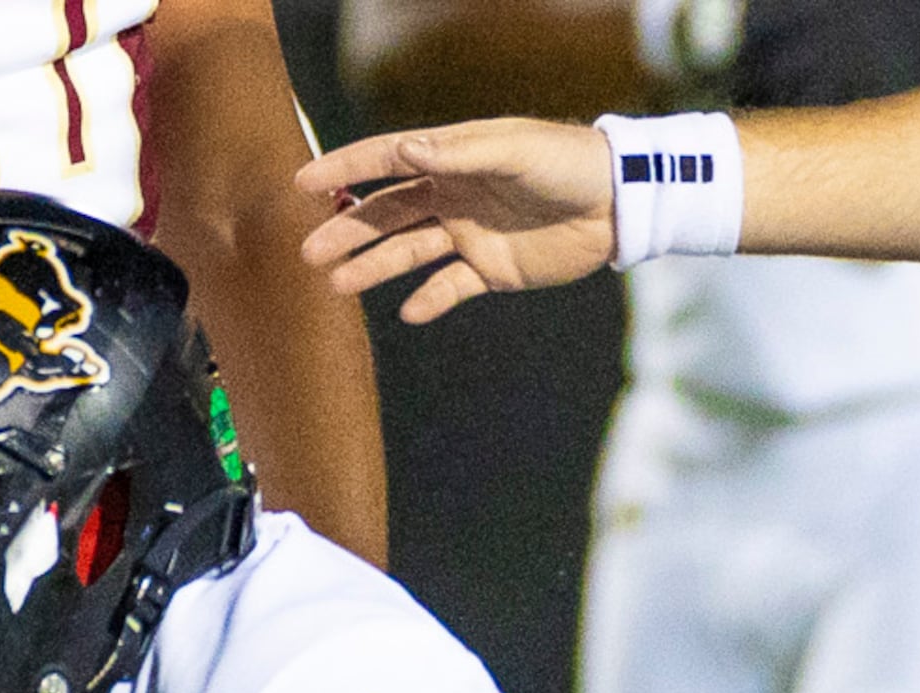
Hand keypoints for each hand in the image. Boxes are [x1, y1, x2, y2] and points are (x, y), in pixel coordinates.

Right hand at [294, 120, 618, 322]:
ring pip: (408, 251)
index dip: (344, 169)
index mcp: (453, 158)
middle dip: (347, 231)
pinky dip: (429, 300)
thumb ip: (458, 155)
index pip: (386, 161)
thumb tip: (404, 152)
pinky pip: (450, 287)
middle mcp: (452, 195)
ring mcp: (468, 233)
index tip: (303, 184)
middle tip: (309, 252)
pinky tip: (408, 313)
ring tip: (338, 285)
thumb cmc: (567, 163)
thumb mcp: (513, 151)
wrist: (616, 204)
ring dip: (373, 267)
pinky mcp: (490, 269)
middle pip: (387, 214)